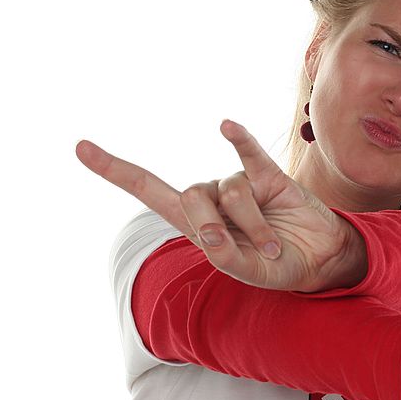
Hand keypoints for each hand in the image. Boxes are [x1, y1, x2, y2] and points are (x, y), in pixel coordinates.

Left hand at [75, 119, 366, 292]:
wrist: (319, 257)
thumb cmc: (277, 266)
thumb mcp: (249, 272)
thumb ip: (226, 258)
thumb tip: (210, 234)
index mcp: (196, 223)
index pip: (149, 190)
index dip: (115, 170)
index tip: (81, 147)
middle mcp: (213, 199)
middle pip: (191, 194)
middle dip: (215, 224)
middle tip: (246, 249)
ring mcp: (241, 185)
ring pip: (231, 191)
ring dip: (253, 224)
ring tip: (273, 246)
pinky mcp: (270, 175)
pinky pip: (250, 154)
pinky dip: (239, 140)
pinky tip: (225, 127)